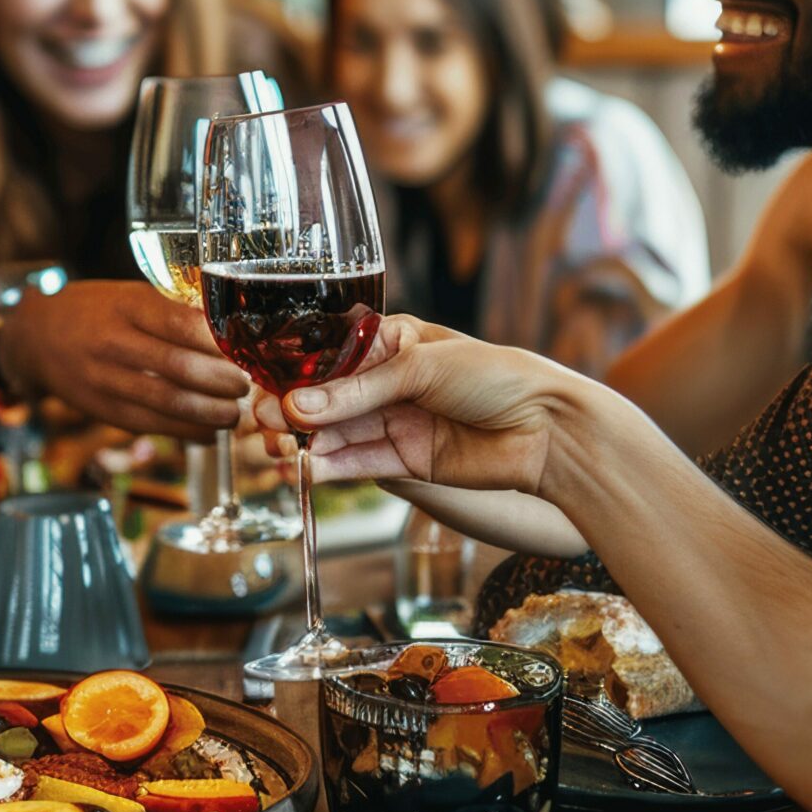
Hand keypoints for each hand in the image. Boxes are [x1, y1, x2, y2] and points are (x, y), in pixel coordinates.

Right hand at [0, 280, 250, 440]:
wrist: (34, 338)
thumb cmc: (94, 311)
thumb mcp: (128, 294)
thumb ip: (170, 311)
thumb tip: (228, 333)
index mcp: (126, 306)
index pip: (180, 324)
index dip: (218, 341)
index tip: (243, 348)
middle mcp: (114, 343)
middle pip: (179, 368)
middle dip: (222, 382)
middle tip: (245, 385)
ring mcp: (106, 381)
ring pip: (168, 403)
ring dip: (210, 413)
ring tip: (234, 413)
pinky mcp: (105, 411)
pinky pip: (153, 427)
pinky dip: (188, 432)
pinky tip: (210, 432)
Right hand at [254, 316, 580, 494]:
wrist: (548, 428)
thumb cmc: (497, 376)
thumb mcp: (421, 367)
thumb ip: (357, 391)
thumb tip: (297, 408)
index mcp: (391, 342)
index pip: (328, 356)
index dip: (293, 373)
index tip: (264, 387)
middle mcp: (389, 383)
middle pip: (325, 399)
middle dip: (290, 412)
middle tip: (263, 422)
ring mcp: (396, 423)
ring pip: (336, 435)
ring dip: (303, 443)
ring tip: (275, 450)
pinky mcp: (406, 462)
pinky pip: (358, 464)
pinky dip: (329, 468)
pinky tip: (303, 469)